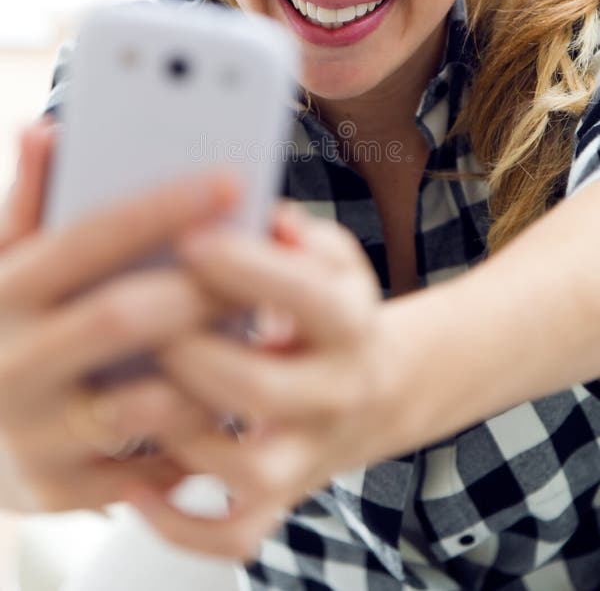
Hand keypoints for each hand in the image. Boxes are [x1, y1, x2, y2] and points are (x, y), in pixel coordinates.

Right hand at [0, 121, 239, 512]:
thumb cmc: (5, 329)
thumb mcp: (3, 264)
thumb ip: (29, 202)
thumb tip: (45, 128)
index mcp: (0, 294)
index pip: (88, 239)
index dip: (162, 207)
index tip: (231, 180)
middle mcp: (9, 363)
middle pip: (124, 318)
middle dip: (202, 290)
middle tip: (263, 266)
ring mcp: (35, 434)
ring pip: (148, 400)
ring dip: (213, 367)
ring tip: (257, 331)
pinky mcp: (60, 489)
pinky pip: (153, 461)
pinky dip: (200, 429)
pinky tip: (230, 397)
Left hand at [122, 199, 387, 561]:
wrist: (373, 387)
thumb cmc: (328, 307)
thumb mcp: (332, 257)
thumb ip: (296, 233)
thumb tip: (260, 214)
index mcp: (350, 323)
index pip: (308, 295)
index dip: (247, 269)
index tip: (188, 238)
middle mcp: (337, 393)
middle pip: (267, 391)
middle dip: (197, 359)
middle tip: (142, 324)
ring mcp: (310, 452)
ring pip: (251, 473)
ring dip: (183, 440)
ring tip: (129, 399)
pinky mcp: (283, 496)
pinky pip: (237, 534)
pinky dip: (182, 525)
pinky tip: (136, 487)